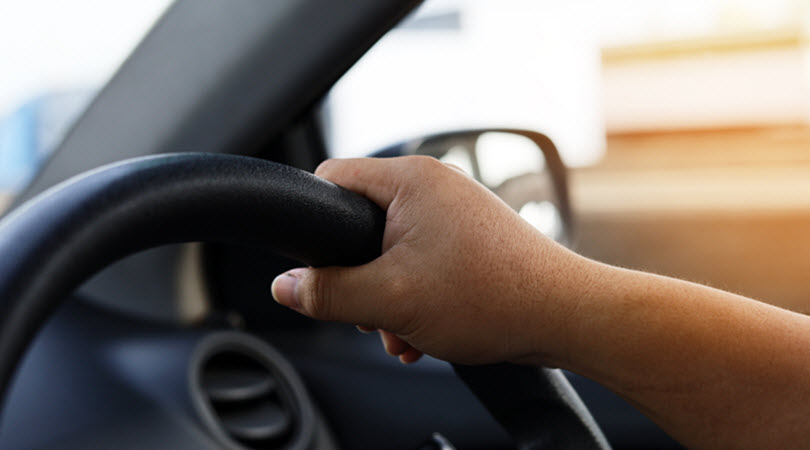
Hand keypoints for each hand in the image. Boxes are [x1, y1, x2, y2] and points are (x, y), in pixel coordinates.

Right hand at [271, 156, 589, 365]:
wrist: (565, 316)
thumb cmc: (492, 296)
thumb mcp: (389, 300)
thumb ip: (327, 292)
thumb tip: (285, 286)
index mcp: (411, 180)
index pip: (332, 178)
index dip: (316, 224)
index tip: (318, 264)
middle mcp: (434, 185)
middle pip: (361, 224)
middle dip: (359, 277)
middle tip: (372, 312)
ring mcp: (456, 211)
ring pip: (392, 251)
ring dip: (388, 297)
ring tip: (406, 331)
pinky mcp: (471, 238)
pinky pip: (423, 262)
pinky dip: (416, 297)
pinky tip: (427, 332)